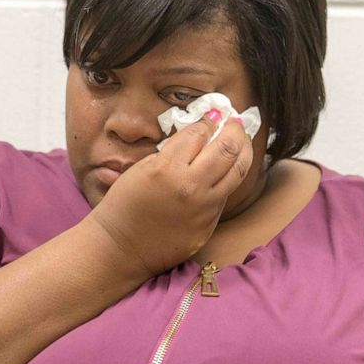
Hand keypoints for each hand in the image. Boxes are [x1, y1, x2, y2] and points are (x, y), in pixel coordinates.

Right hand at [87, 115, 252, 275]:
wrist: (119, 247)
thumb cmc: (123, 205)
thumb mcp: (142, 168)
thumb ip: (172, 151)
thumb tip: (198, 134)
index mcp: (168, 168)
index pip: (200, 134)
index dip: (209, 120)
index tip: (213, 115)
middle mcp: (191, 187)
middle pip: (228, 148)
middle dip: (234, 129)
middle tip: (234, 122)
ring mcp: (203, 209)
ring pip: (238, 172)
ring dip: (243, 151)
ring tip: (242, 141)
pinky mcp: (208, 226)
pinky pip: (224, 196)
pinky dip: (227, 179)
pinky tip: (225, 171)